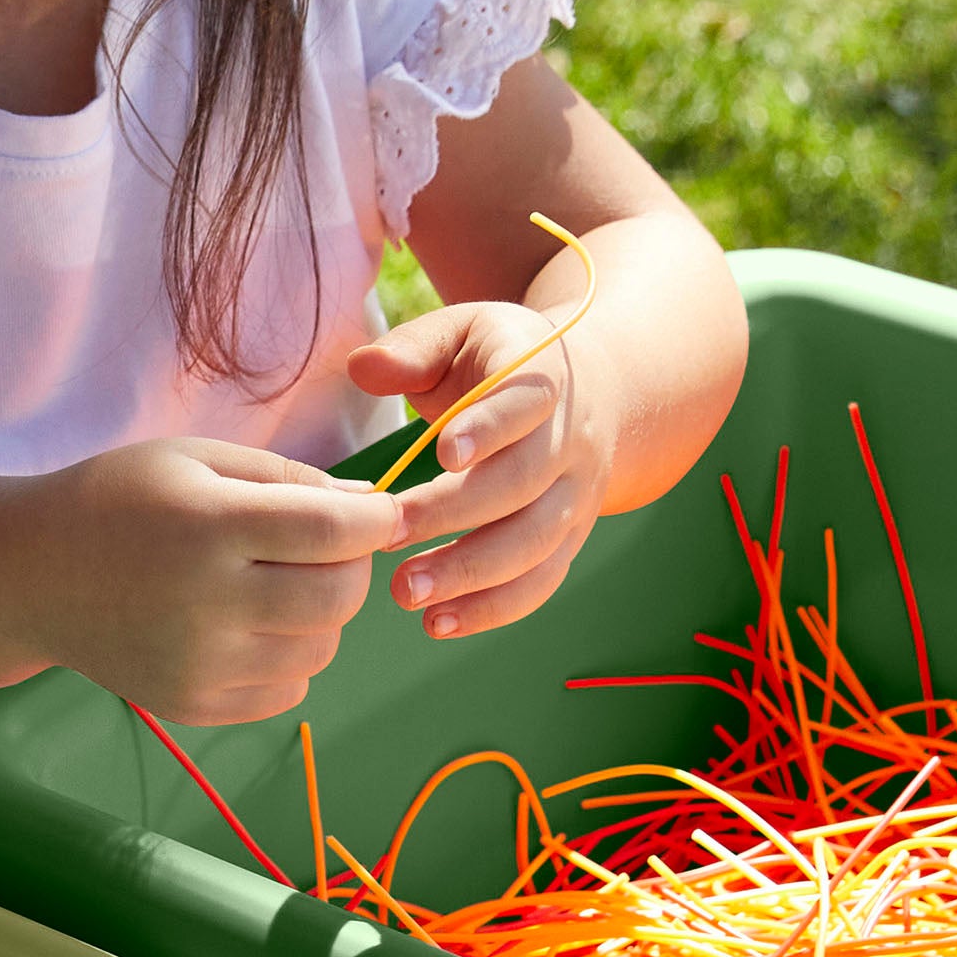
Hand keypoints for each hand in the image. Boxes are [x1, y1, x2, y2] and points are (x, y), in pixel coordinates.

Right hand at [24, 438, 402, 724]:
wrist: (31, 577)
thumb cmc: (117, 502)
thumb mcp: (195, 459)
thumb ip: (287, 477)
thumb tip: (369, 509)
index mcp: (207, 527)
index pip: (333, 534)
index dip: (376, 521)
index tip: (377, 513)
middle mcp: (205, 602)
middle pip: (339, 598)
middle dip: (352, 567)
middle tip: (326, 548)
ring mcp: (197, 664)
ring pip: (321, 649)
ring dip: (320, 616)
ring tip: (278, 586)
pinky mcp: (191, 704)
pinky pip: (288, 691)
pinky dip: (289, 659)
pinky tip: (250, 627)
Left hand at [348, 294, 617, 641]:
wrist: (596, 392)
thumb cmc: (502, 364)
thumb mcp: (464, 332)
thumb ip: (413, 348)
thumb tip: (361, 367)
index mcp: (544, 380)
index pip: (525, 404)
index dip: (489, 427)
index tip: (442, 452)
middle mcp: (570, 442)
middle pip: (523, 484)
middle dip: (455, 515)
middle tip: (388, 537)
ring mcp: (576, 497)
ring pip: (535, 543)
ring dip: (472, 574)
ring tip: (407, 594)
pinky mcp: (569, 539)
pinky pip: (541, 581)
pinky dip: (493, 608)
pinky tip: (439, 623)